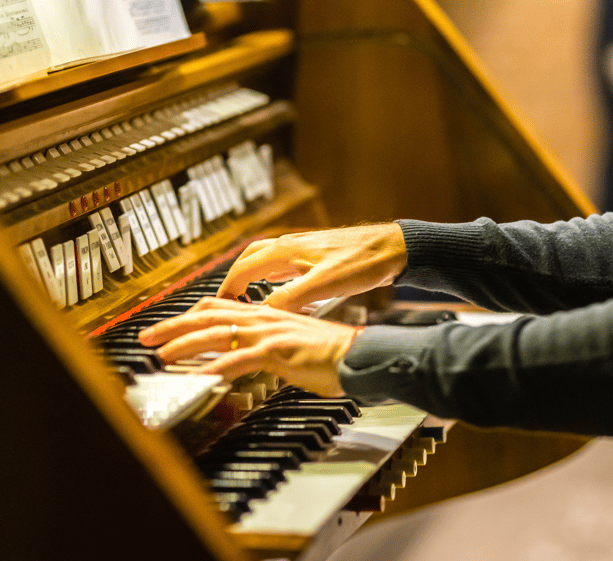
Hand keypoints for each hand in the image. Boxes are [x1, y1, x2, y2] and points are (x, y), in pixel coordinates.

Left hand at [138, 297, 358, 396]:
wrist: (359, 355)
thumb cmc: (331, 355)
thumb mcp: (291, 347)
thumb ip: (266, 348)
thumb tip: (245, 359)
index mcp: (265, 314)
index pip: (218, 307)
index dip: (189, 315)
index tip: (167, 326)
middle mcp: (263, 318)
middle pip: (207, 316)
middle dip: (172, 326)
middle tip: (146, 337)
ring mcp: (268, 333)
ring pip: (216, 335)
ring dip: (183, 345)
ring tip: (160, 355)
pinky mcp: (277, 352)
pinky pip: (238, 360)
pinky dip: (214, 369)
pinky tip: (197, 378)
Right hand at [217, 223, 406, 311]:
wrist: (393, 248)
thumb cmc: (362, 261)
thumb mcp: (323, 285)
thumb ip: (290, 298)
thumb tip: (262, 313)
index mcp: (285, 250)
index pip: (241, 268)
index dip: (226, 290)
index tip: (219, 307)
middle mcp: (289, 245)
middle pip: (248, 260)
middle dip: (233, 280)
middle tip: (226, 302)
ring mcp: (301, 249)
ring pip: (264, 261)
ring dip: (251, 278)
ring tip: (246, 299)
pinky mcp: (314, 255)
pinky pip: (281, 265)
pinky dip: (271, 279)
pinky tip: (279, 292)